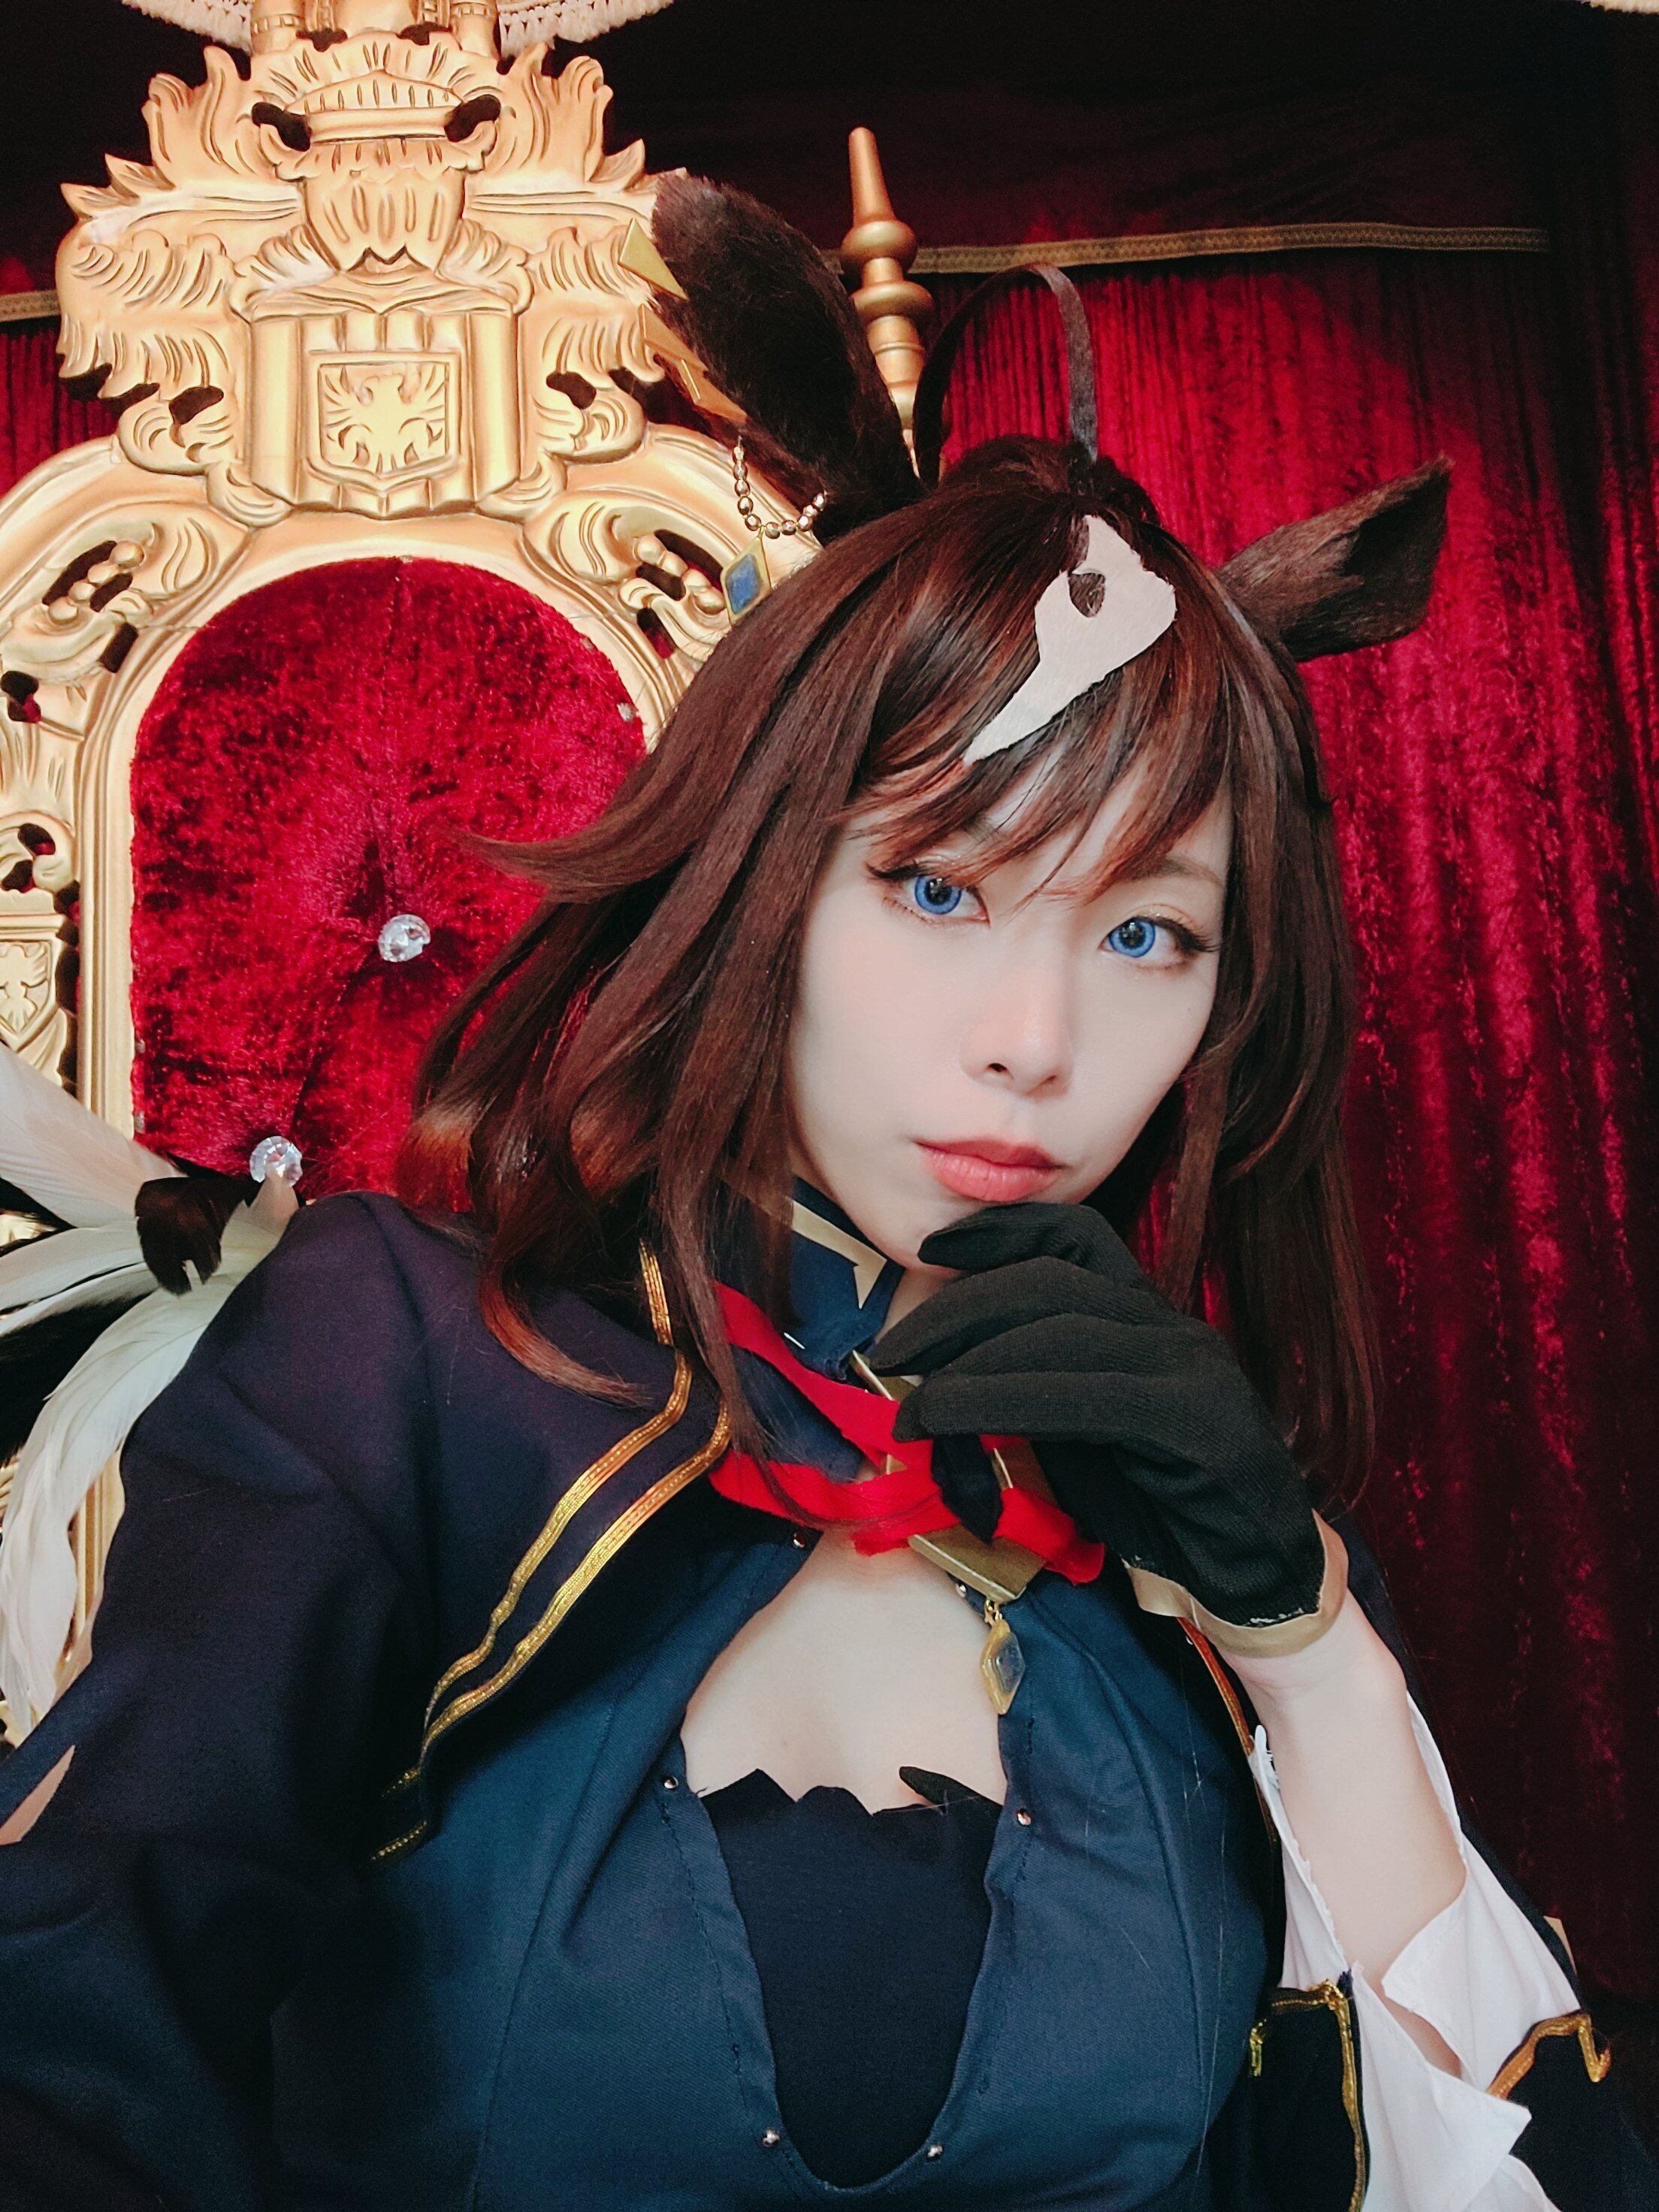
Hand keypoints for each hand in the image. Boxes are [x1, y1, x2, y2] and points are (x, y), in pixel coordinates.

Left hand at [874, 1203, 1342, 1654]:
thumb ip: (1031, 1391)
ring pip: (1062, 1328)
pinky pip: (1088, 1394)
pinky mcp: (1197, 1420)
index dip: (1001, 1228)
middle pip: (1048, 1280)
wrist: (1258, 1576)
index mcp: (1147, 1316)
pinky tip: (953, 1419)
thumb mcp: (1080, 1434)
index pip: (1076, 1236)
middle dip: (957, 1309)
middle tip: (890, 1354)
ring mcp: (1189, 1366)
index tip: (932, 1247)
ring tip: (911, 1404)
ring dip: (969, 1363)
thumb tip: (942, 1374)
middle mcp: (1170, 1325)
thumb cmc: (1162, 1505)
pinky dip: (1006, 1399)